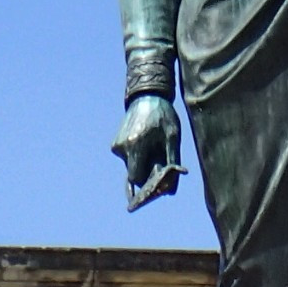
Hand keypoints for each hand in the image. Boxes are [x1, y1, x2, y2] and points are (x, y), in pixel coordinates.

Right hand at [113, 94, 181, 208]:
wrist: (146, 97)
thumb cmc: (162, 116)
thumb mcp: (172, 137)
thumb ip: (171, 162)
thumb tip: (170, 190)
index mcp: (136, 145)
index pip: (136, 178)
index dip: (147, 183)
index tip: (158, 182)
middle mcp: (122, 147)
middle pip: (134, 174)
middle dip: (146, 174)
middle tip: (159, 162)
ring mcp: (117, 146)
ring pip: (131, 167)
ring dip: (143, 163)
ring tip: (152, 146)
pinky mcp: (115, 145)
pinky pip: (128, 159)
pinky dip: (137, 157)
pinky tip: (145, 144)